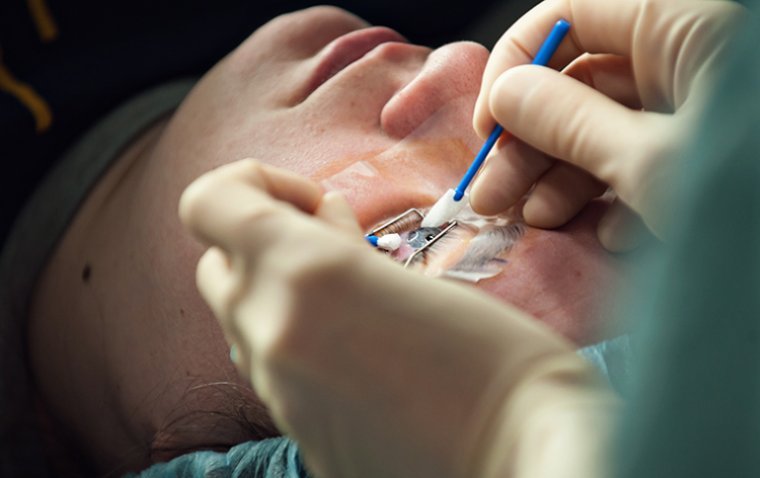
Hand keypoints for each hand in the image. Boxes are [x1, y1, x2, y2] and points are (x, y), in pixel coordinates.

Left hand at [179, 159, 617, 477]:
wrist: (518, 462)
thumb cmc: (496, 361)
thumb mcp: (411, 273)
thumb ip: (338, 243)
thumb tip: (314, 222)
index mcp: (303, 274)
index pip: (207, 202)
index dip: (256, 184)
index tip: (318, 204)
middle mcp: (269, 330)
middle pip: (216, 260)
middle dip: (265, 239)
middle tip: (337, 246)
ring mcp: (274, 389)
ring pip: (240, 313)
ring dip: (280, 288)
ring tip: (355, 297)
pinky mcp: (292, 430)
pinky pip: (267, 363)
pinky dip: (295, 336)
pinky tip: (359, 346)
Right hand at [471, 0, 744, 249]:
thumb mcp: (652, 161)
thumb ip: (569, 122)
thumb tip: (508, 98)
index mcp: (687, 18)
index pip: (569, 14)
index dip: (516, 67)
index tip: (490, 128)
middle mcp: (693, 49)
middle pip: (582, 80)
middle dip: (533, 141)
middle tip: (493, 196)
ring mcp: (702, 101)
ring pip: (609, 124)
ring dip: (566, 176)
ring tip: (538, 222)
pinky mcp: (711, 145)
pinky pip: (649, 154)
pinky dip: (621, 193)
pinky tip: (612, 235)